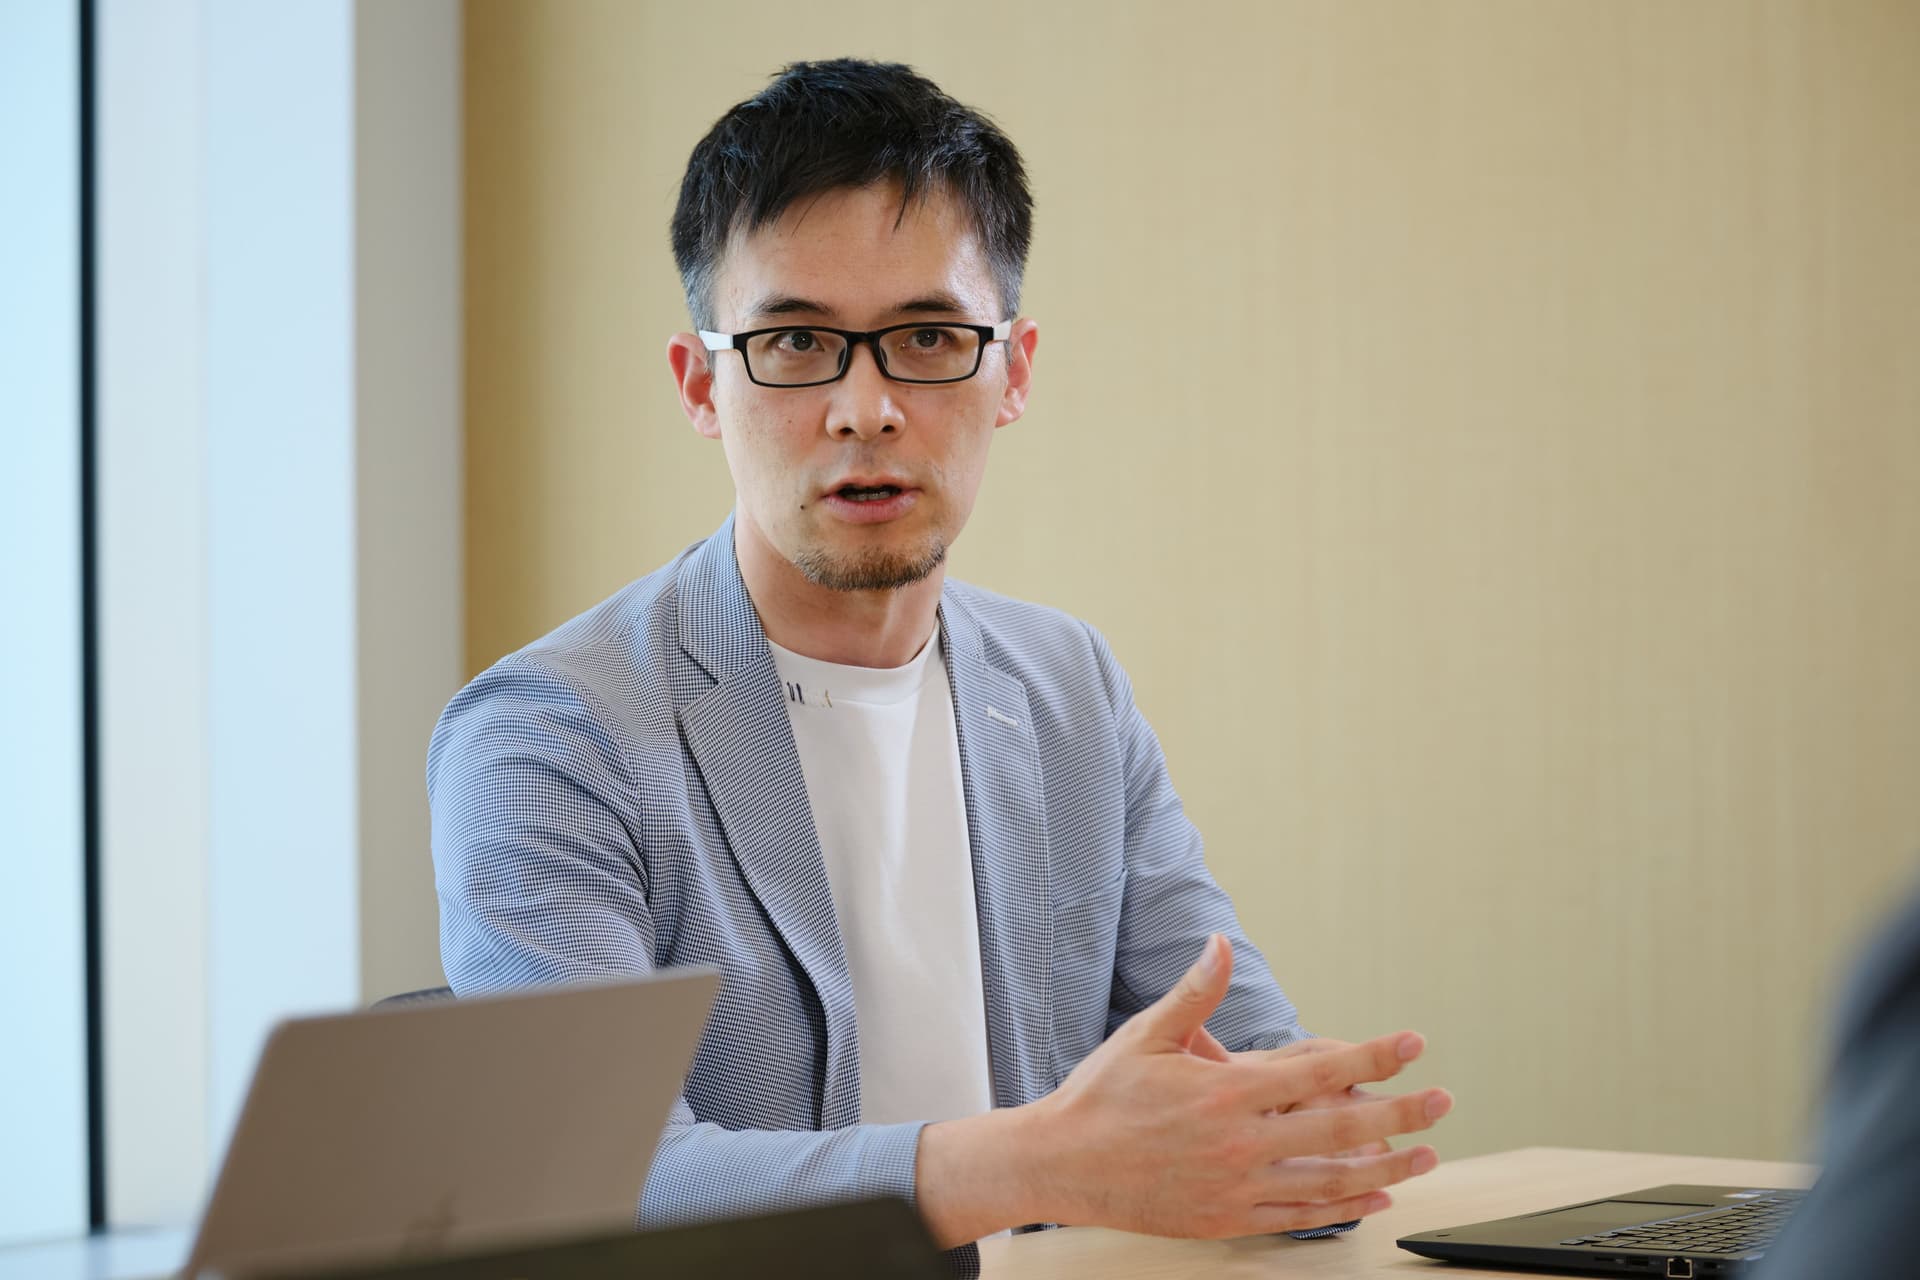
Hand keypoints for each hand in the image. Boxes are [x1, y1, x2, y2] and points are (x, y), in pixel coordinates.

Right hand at [1020, 934, 1451, 1238]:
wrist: (1061, 1165)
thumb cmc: (1100, 1097)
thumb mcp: (1145, 1035)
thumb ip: (1195, 993)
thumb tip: (1221, 944)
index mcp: (1224, 1092)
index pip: (1319, 1071)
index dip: (1372, 1057)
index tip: (1410, 1044)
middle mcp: (1239, 1144)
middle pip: (1341, 1130)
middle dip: (1401, 1114)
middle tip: (1442, 1101)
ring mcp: (1237, 1188)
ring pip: (1331, 1182)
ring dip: (1387, 1168)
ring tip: (1425, 1155)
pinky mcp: (1229, 1219)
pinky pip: (1301, 1217)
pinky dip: (1344, 1208)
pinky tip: (1373, 1197)